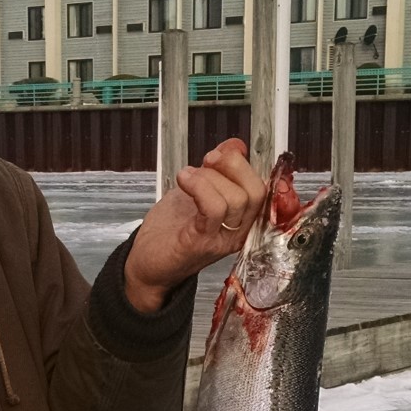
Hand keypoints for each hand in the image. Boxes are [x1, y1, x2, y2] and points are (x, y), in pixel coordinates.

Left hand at [123, 138, 268, 312]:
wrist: (147, 265)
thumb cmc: (169, 233)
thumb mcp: (196, 192)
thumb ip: (217, 170)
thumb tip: (235, 145)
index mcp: (242, 219)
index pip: (263, 188)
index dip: (244, 163)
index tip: (223, 152)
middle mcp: (238, 232)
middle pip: (256, 191)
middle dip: (232, 165)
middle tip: (207, 161)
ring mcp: (222, 239)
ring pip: (237, 198)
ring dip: (209, 177)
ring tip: (188, 176)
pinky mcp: (202, 241)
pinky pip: (214, 208)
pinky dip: (199, 186)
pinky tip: (184, 180)